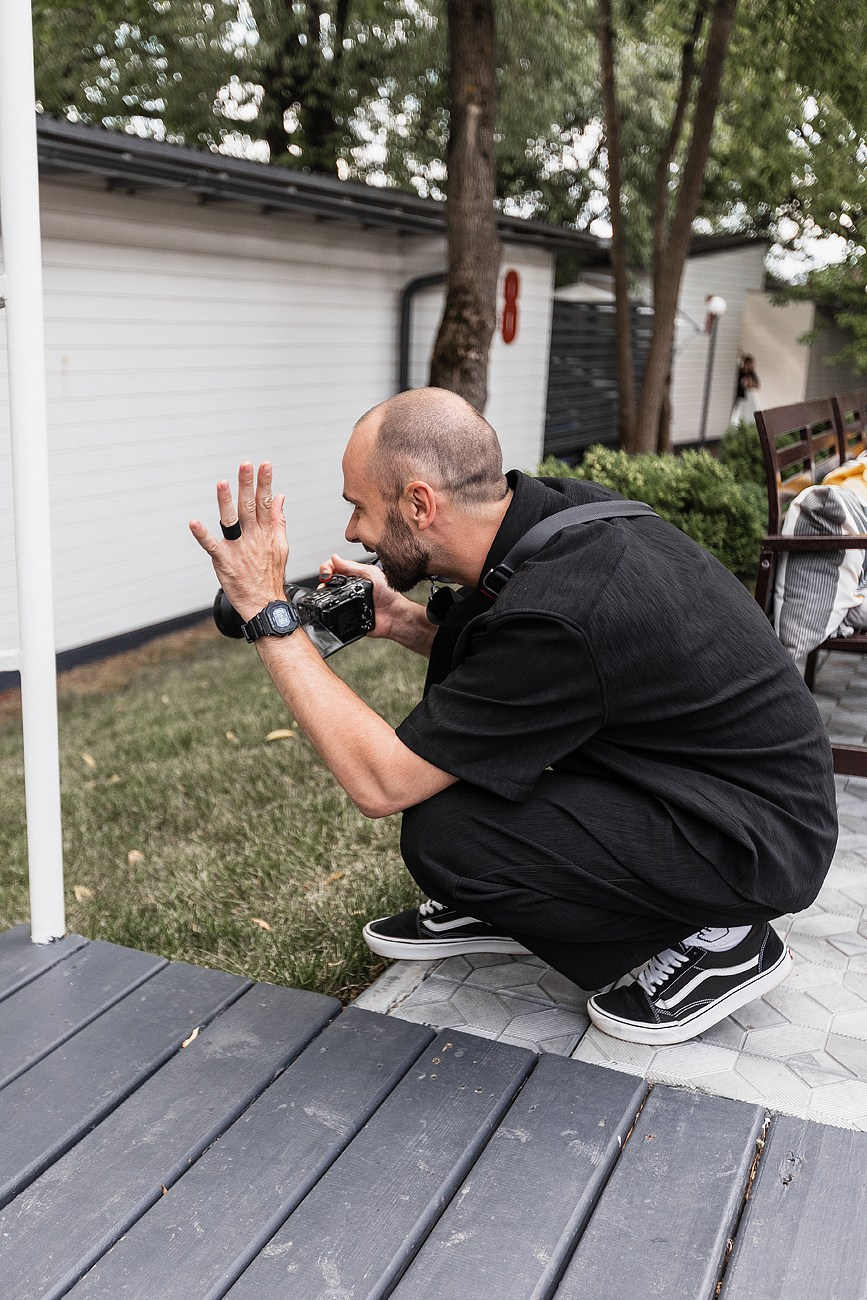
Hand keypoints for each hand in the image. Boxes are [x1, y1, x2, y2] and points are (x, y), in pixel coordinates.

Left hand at [189, 462, 288, 622]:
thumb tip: (280, 498)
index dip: (265, 483)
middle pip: (249, 506)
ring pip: (231, 521)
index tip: (265, 465)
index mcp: (266, 533)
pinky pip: (211, 546)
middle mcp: (253, 538)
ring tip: (222, 484)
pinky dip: (202, 535)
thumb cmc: (271, 576)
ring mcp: (238, 549)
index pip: (265, 502)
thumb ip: (278, 520)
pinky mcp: (224, 561)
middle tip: (245, 465)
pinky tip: (194, 523)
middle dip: (247, 484)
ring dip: (226, 502)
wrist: (265, 604)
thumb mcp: (281, 546)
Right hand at [319, 553, 407, 639]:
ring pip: (327, 594)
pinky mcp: (345, 613)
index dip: (327, 567)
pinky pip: (333, 611)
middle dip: (323, 578)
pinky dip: (329, 608)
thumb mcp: (371, 574)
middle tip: (326, 579)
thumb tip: (335, 558)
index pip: (335, 566)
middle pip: (328, 580)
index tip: (327, 571)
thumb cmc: (388, 595)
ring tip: (326, 591)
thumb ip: (353, 566)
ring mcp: (346, 600)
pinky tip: (331, 604)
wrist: (392, 616)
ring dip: (324, 592)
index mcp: (354, 575)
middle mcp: (349, 586)